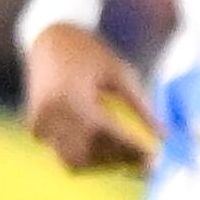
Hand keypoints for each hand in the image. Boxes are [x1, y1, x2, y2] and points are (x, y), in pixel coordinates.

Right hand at [22, 23, 159, 173]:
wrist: (49, 37)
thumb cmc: (89, 52)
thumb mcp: (120, 73)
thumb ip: (141, 106)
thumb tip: (164, 136)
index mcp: (73, 98)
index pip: (107, 135)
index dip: (132, 150)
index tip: (154, 157)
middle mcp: (53, 115)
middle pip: (90, 154)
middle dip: (118, 161)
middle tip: (143, 158)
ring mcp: (40, 123)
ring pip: (74, 161)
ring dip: (100, 162)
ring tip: (122, 150)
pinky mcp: (35, 127)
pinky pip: (61, 152)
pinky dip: (83, 152)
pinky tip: (98, 140)